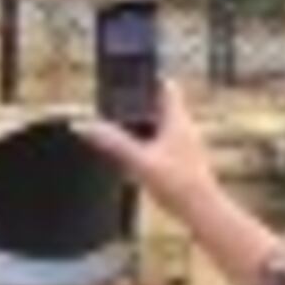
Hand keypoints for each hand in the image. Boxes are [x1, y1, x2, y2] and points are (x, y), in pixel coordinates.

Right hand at [70, 77, 213, 205]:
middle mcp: (184, 128)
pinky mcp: (183, 160)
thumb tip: (82, 125)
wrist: (202, 210)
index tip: (129, 74)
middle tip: (114, 103)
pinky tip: (133, 157)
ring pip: (161, 125)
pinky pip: (162, 143)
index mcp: (177, 120)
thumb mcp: (139, 161)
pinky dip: (146, 143)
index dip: (149, 78)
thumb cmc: (178, 183)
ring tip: (118, 130)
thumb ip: (112, 142)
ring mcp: (186, 144)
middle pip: (160, 105)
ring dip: (141, 125)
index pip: (166, 87)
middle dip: (138, 103)